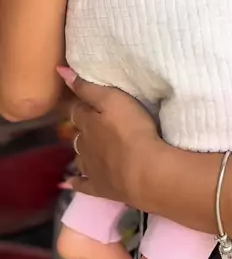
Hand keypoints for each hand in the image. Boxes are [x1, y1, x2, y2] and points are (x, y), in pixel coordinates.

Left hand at [60, 71, 165, 209]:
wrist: (144, 171)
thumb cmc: (132, 130)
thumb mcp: (113, 99)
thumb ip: (87, 87)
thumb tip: (60, 71)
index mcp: (87, 123)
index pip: (78, 110)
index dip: (79, 104)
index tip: (81, 100)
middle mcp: (84, 145)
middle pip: (79, 134)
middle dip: (82, 128)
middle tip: (92, 124)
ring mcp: (90, 168)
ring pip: (80, 157)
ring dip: (82, 152)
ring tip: (87, 148)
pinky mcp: (99, 187)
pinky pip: (81, 184)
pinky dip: (75, 182)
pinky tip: (69, 183)